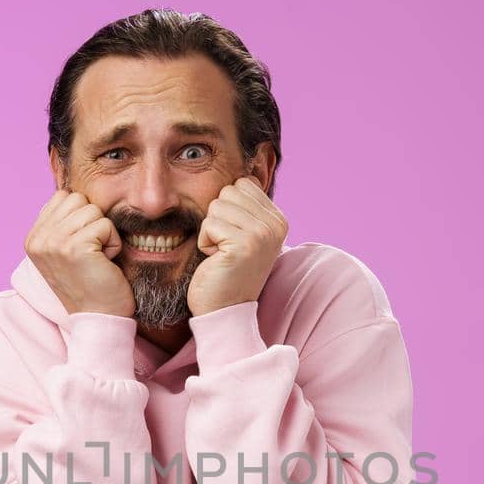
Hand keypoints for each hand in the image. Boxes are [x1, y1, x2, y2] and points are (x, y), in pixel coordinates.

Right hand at [24, 190, 134, 317]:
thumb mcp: (66, 251)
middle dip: (93, 223)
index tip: (81, 247)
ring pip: (92, 210)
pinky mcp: (74, 247)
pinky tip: (104, 263)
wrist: (97, 318)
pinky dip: (113, 243)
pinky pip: (105, 225)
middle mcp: (38, 239)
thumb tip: (76, 194)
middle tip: (91, 253)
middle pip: (78, 199)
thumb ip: (62, 223)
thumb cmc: (90, 284)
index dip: (81, 218)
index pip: (62, 197)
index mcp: (33, 238)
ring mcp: (54, 242)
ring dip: (104, 233)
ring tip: (97, 258)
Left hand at [186, 177, 287, 316]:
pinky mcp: (244, 245)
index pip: (242, 184)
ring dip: (210, 231)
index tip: (234, 237)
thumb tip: (244, 173)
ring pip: (216, 206)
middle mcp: (275, 225)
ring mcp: (262, 235)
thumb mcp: (244, 233)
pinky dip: (204, 242)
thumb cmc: (227, 271)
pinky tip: (216, 260)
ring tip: (221, 254)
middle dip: (217, 218)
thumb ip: (246, 206)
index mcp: (278, 219)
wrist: (225, 310)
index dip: (228, 209)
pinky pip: (209, 224)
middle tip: (225, 247)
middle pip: (228, 192)